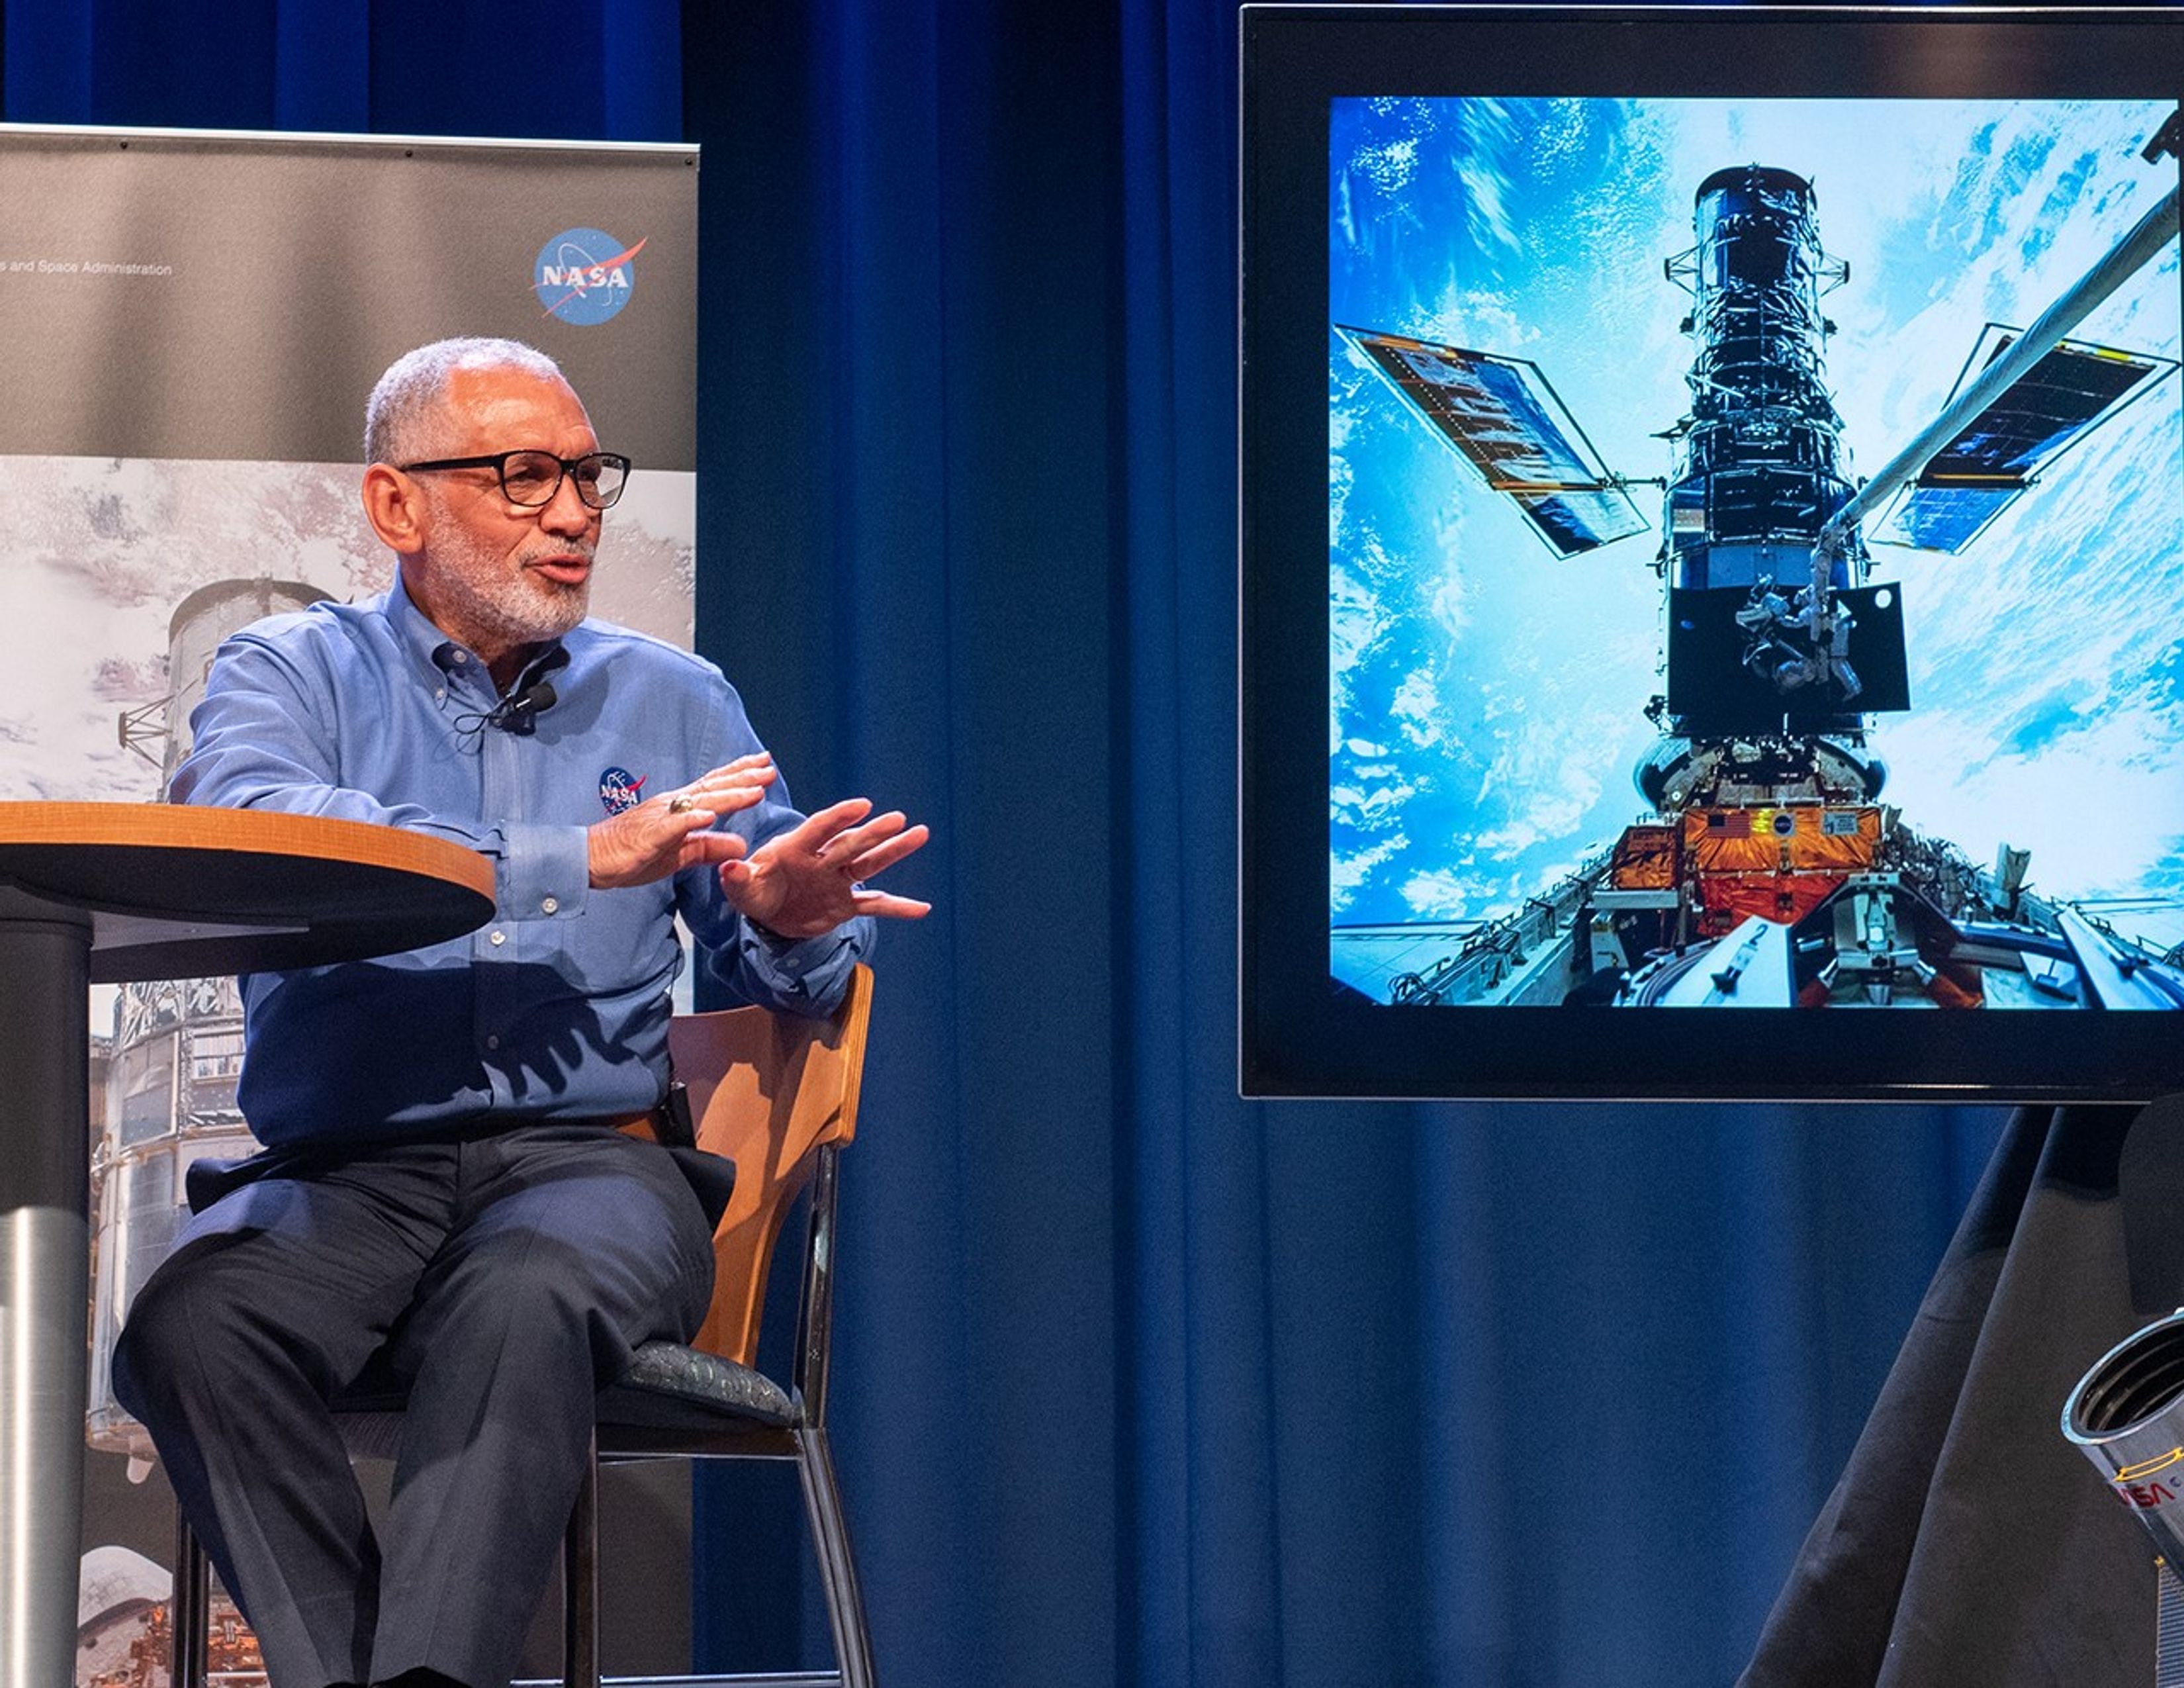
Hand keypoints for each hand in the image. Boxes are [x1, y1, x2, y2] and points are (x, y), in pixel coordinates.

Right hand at [587, 754, 775, 888]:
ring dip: (727, 796)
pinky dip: (690, 820)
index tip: (765, 764)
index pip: (714, 787)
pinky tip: (709, 817)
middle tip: (770, 767)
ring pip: (698, 803)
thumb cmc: (631, 853)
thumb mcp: (679, 854)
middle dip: (743, 778)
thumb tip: (740, 846)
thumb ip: (708, 847)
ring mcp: (659, 819)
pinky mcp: (647, 836)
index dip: (740, 775)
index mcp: (678, 808)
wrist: (590, 859)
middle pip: (712, 788)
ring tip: (754, 791)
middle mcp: (671, 806)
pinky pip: (670, 826)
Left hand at [718, 797, 931, 937]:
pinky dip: (898, 907)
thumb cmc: (753, 890)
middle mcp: (822, 860)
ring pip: (869, 863)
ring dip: (894, 850)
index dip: (839, 818)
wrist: (768, 913)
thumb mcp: (741, 887)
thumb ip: (738, 877)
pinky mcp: (845, 904)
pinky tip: (922, 908)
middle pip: (851, 844)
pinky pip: (875, 905)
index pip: (819, 829)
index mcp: (795, 849)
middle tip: (899, 819)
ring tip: (920, 833)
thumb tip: (728, 867)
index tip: (861, 805)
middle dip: (874, 832)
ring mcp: (837, 880)